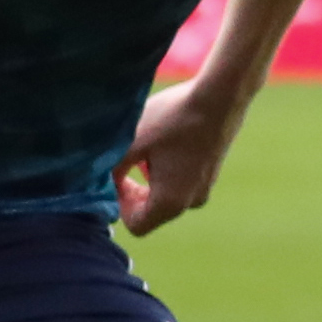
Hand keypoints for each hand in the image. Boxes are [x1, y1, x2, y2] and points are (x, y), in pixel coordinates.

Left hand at [114, 69, 245, 236]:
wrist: (220, 96)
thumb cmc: (172, 119)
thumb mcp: (132, 142)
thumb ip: (113, 168)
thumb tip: (102, 182)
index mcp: (171, 203)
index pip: (136, 224)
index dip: (120, 203)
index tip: (118, 175)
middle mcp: (191, 202)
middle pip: (151, 211)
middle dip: (133, 190)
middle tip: (126, 160)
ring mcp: (205, 188)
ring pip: (165, 195)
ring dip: (148, 178)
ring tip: (145, 148)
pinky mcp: (211, 172)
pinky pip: (180, 182)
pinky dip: (166, 169)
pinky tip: (163, 142)